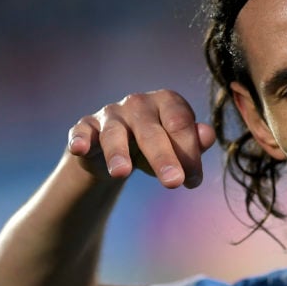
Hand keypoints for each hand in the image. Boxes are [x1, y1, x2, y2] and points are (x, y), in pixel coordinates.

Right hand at [67, 90, 216, 188]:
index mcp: (167, 102)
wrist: (119, 151)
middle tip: (174, 183)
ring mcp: (110, 113)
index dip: (189, 153)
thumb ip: (194, 143)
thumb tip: (207, 135)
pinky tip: (79, 149)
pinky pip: (82, 132)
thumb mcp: (178, 148)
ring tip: (122, 173)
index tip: (193, 181)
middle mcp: (139, 103)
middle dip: (164, 158)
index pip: (180, 124)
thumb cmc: (158, 146)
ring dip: (118, 152)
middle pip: (152, 131)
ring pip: (115, 133)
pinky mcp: (86, 127)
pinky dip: (79, 139)